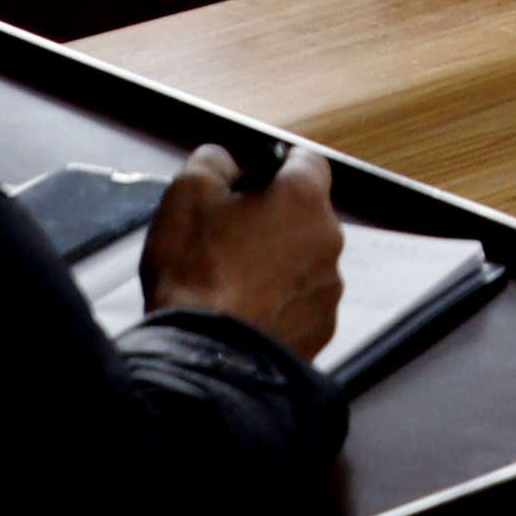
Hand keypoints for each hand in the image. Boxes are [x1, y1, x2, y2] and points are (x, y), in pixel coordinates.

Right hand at [141, 143, 343, 360]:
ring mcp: (328, 289)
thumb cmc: (195, 273)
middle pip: (305, 214)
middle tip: (228, 236)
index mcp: (303, 199)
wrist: (203, 354)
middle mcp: (328, 241)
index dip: (274, 167)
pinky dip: (279, 303)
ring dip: (277, 263)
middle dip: (272, 219)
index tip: (250, 182)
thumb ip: (213, 161)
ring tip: (231, 280)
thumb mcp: (186, 193)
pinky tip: (244, 310)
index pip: (306, 161)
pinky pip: (301, 303)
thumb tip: (226, 161)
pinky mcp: (321, 329)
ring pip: (304, 261)